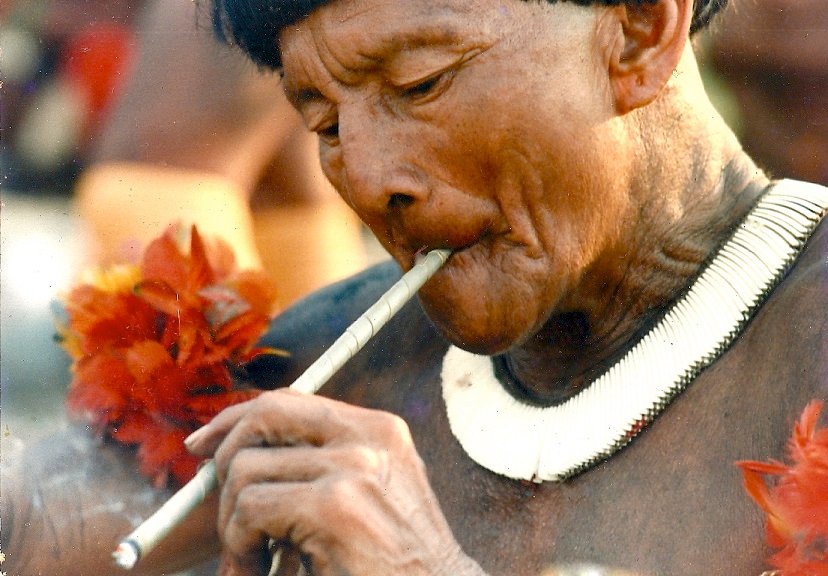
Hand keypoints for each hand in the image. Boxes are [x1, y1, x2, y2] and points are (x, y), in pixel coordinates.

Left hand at [185, 389, 485, 575]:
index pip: (290, 402)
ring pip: (246, 470)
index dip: (237, 417)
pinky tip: (259, 571)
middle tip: (221, 509)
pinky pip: (250, 509)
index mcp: (378, 431)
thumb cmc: (395, 565)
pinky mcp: (335, 506)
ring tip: (251, 561)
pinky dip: (239, 547)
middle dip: (224, 457)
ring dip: (232, 524)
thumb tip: (238, 451)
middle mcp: (369, 437)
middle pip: (264, 415)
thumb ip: (319, 466)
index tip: (203, 445)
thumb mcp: (366, 498)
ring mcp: (354, 467)